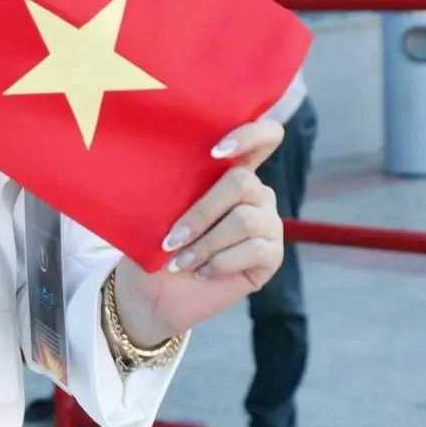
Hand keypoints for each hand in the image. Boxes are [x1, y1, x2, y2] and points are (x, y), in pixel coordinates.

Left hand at [113, 117, 285, 343]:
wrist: (154, 291)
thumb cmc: (153, 242)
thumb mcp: (158, 208)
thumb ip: (175, 183)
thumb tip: (165, 162)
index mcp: (231, 170)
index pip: (264, 136)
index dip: (250, 135)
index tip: (215, 151)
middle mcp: (256, 192)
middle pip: (243, 182)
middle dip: (201, 213)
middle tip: (170, 239)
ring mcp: (268, 223)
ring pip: (245, 220)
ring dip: (205, 244)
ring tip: (180, 261)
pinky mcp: (272, 255)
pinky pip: (254, 250)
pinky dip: (219, 262)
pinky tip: (200, 272)